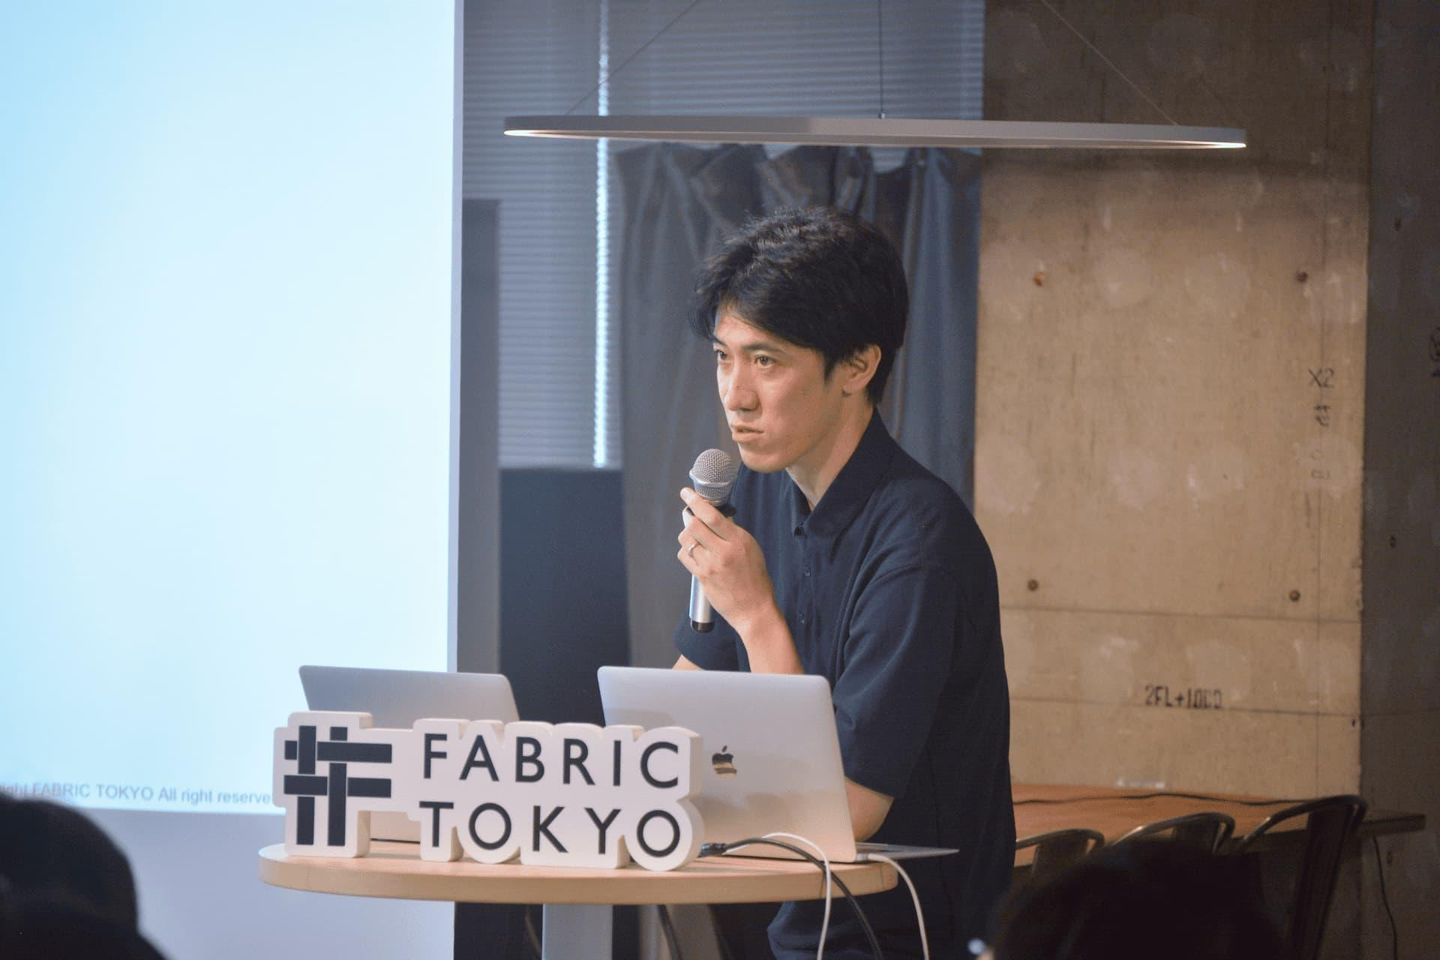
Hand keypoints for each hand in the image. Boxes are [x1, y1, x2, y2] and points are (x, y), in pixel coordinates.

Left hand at [676, 487, 777, 634]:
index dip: (696, 501)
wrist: (754, 609)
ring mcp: (710, 565)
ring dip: (687, 534)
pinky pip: (685, 557)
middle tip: (689, 514)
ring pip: (686, 540)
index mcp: (739, 541)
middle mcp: (723, 551)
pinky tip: (694, 553)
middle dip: (688, 516)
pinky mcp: (702, 577)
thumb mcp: (752, 549)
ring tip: (695, 538)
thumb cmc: (755, 579)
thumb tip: (715, 518)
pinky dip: (686, 551)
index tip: (686, 492)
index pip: (713, 516)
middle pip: (694, 525)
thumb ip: (733, 533)